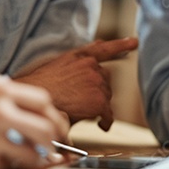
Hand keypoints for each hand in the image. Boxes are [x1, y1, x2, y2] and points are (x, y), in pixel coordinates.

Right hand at [0, 72, 68, 168]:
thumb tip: (17, 91)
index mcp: (0, 91)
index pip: (44, 102)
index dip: (54, 115)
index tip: (56, 125)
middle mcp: (0, 112)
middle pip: (47, 129)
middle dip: (57, 141)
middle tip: (57, 148)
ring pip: (34, 155)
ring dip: (39, 160)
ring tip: (37, 159)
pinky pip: (9, 166)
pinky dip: (12, 166)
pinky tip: (9, 163)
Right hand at [15, 37, 137, 130]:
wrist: (34, 103)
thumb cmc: (39, 90)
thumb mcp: (56, 67)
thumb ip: (76, 63)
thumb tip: (93, 60)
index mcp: (78, 56)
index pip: (104, 48)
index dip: (121, 45)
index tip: (134, 42)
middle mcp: (90, 65)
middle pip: (105, 79)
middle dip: (99, 90)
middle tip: (86, 101)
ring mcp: (96, 82)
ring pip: (106, 96)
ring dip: (100, 105)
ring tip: (84, 112)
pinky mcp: (99, 100)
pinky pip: (108, 114)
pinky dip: (106, 121)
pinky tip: (100, 126)